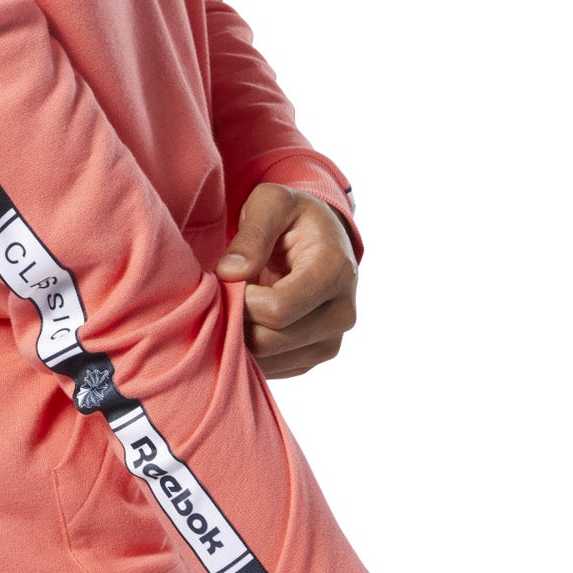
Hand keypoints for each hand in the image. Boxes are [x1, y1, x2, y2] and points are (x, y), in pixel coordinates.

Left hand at [213, 182, 357, 376]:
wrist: (320, 237)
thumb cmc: (292, 216)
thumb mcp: (271, 202)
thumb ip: (251, 233)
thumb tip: (230, 273)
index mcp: (336, 271)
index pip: (278, 310)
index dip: (242, 299)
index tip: (231, 276)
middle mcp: (343, 313)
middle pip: (270, 341)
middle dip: (238, 317)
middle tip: (231, 291)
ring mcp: (332, 340)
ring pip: (268, 360)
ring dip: (242, 334)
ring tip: (243, 302)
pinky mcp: (316, 356)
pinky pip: (272, 369)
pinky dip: (251, 349)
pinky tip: (251, 319)